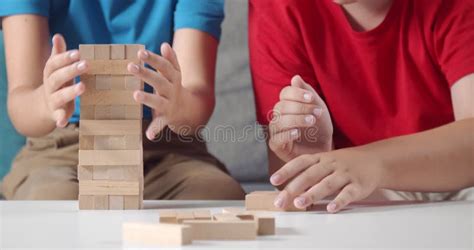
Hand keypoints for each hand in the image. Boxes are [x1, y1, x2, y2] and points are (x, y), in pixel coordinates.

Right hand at [42, 34, 86, 126]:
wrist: (40, 107)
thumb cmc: (56, 84)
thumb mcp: (56, 70)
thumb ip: (58, 54)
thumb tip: (57, 35)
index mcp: (50, 74)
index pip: (54, 63)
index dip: (64, 58)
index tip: (78, 52)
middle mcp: (50, 86)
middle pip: (57, 78)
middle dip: (71, 71)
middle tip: (86, 64)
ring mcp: (52, 100)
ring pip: (59, 96)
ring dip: (71, 91)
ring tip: (83, 86)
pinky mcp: (56, 114)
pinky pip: (57, 117)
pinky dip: (60, 119)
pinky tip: (63, 122)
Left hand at [128, 43, 188, 139]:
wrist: (192, 112)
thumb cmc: (176, 89)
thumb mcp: (176, 75)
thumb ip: (171, 60)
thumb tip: (165, 44)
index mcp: (174, 79)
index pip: (165, 67)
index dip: (154, 59)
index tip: (140, 53)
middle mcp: (173, 91)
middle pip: (159, 81)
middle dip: (146, 74)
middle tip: (130, 67)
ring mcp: (170, 106)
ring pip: (158, 102)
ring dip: (147, 98)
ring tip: (135, 95)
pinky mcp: (167, 119)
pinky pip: (161, 125)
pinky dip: (155, 130)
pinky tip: (149, 135)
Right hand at [269, 75, 332, 161]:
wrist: (324, 149)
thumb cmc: (320, 128)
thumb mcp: (318, 108)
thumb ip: (307, 93)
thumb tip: (295, 78)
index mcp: (287, 104)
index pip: (285, 93)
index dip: (296, 93)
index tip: (311, 98)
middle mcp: (278, 116)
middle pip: (281, 106)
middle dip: (300, 107)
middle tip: (317, 112)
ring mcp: (276, 131)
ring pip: (278, 121)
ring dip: (296, 119)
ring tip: (311, 121)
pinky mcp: (276, 146)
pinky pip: (277, 138)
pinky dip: (287, 134)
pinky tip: (298, 133)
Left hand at [270, 148, 384, 212]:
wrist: (376, 160)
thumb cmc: (344, 163)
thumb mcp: (326, 162)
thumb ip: (308, 173)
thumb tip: (287, 190)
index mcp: (321, 158)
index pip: (300, 162)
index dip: (286, 170)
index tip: (273, 180)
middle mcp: (331, 164)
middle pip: (310, 175)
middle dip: (294, 187)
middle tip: (281, 200)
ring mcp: (345, 174)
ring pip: (327, 184)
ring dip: (312, 194)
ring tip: (300, 203)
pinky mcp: (358, 185)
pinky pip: (348, 193)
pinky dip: (339, 201)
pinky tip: (330, 209)